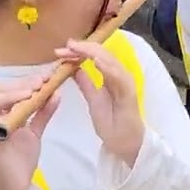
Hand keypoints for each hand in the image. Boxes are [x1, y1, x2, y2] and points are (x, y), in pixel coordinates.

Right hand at [0, 75, 60, 189]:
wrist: (13, 187)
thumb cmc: (19, 159)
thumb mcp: (34, 131)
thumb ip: (42, 112)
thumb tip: (56, 92)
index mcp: (0, 113)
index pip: (7, 89)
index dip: (25, 80)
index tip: (45, 76)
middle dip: (19, 84)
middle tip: (41, 82)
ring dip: (11, 94)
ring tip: (32, 91)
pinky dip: (3, 112)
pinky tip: (23, 105)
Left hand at [57, 39, 145, 166]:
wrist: (125, 143)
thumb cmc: (111, 123)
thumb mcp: (93, 99)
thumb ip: (86, 83)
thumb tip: (74, 68)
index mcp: (111, 75)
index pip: (95, 56)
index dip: (79, 51)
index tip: (61, 50)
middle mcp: (120, 75)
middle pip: (102, 54)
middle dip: (82, 48)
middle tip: (64, 47)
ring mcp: (125, 82)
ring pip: (110, 60)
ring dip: (92, 52)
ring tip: (75, 47)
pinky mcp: (129, 93)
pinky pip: (118, 76)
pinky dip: (106, 67)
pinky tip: (95, 60)